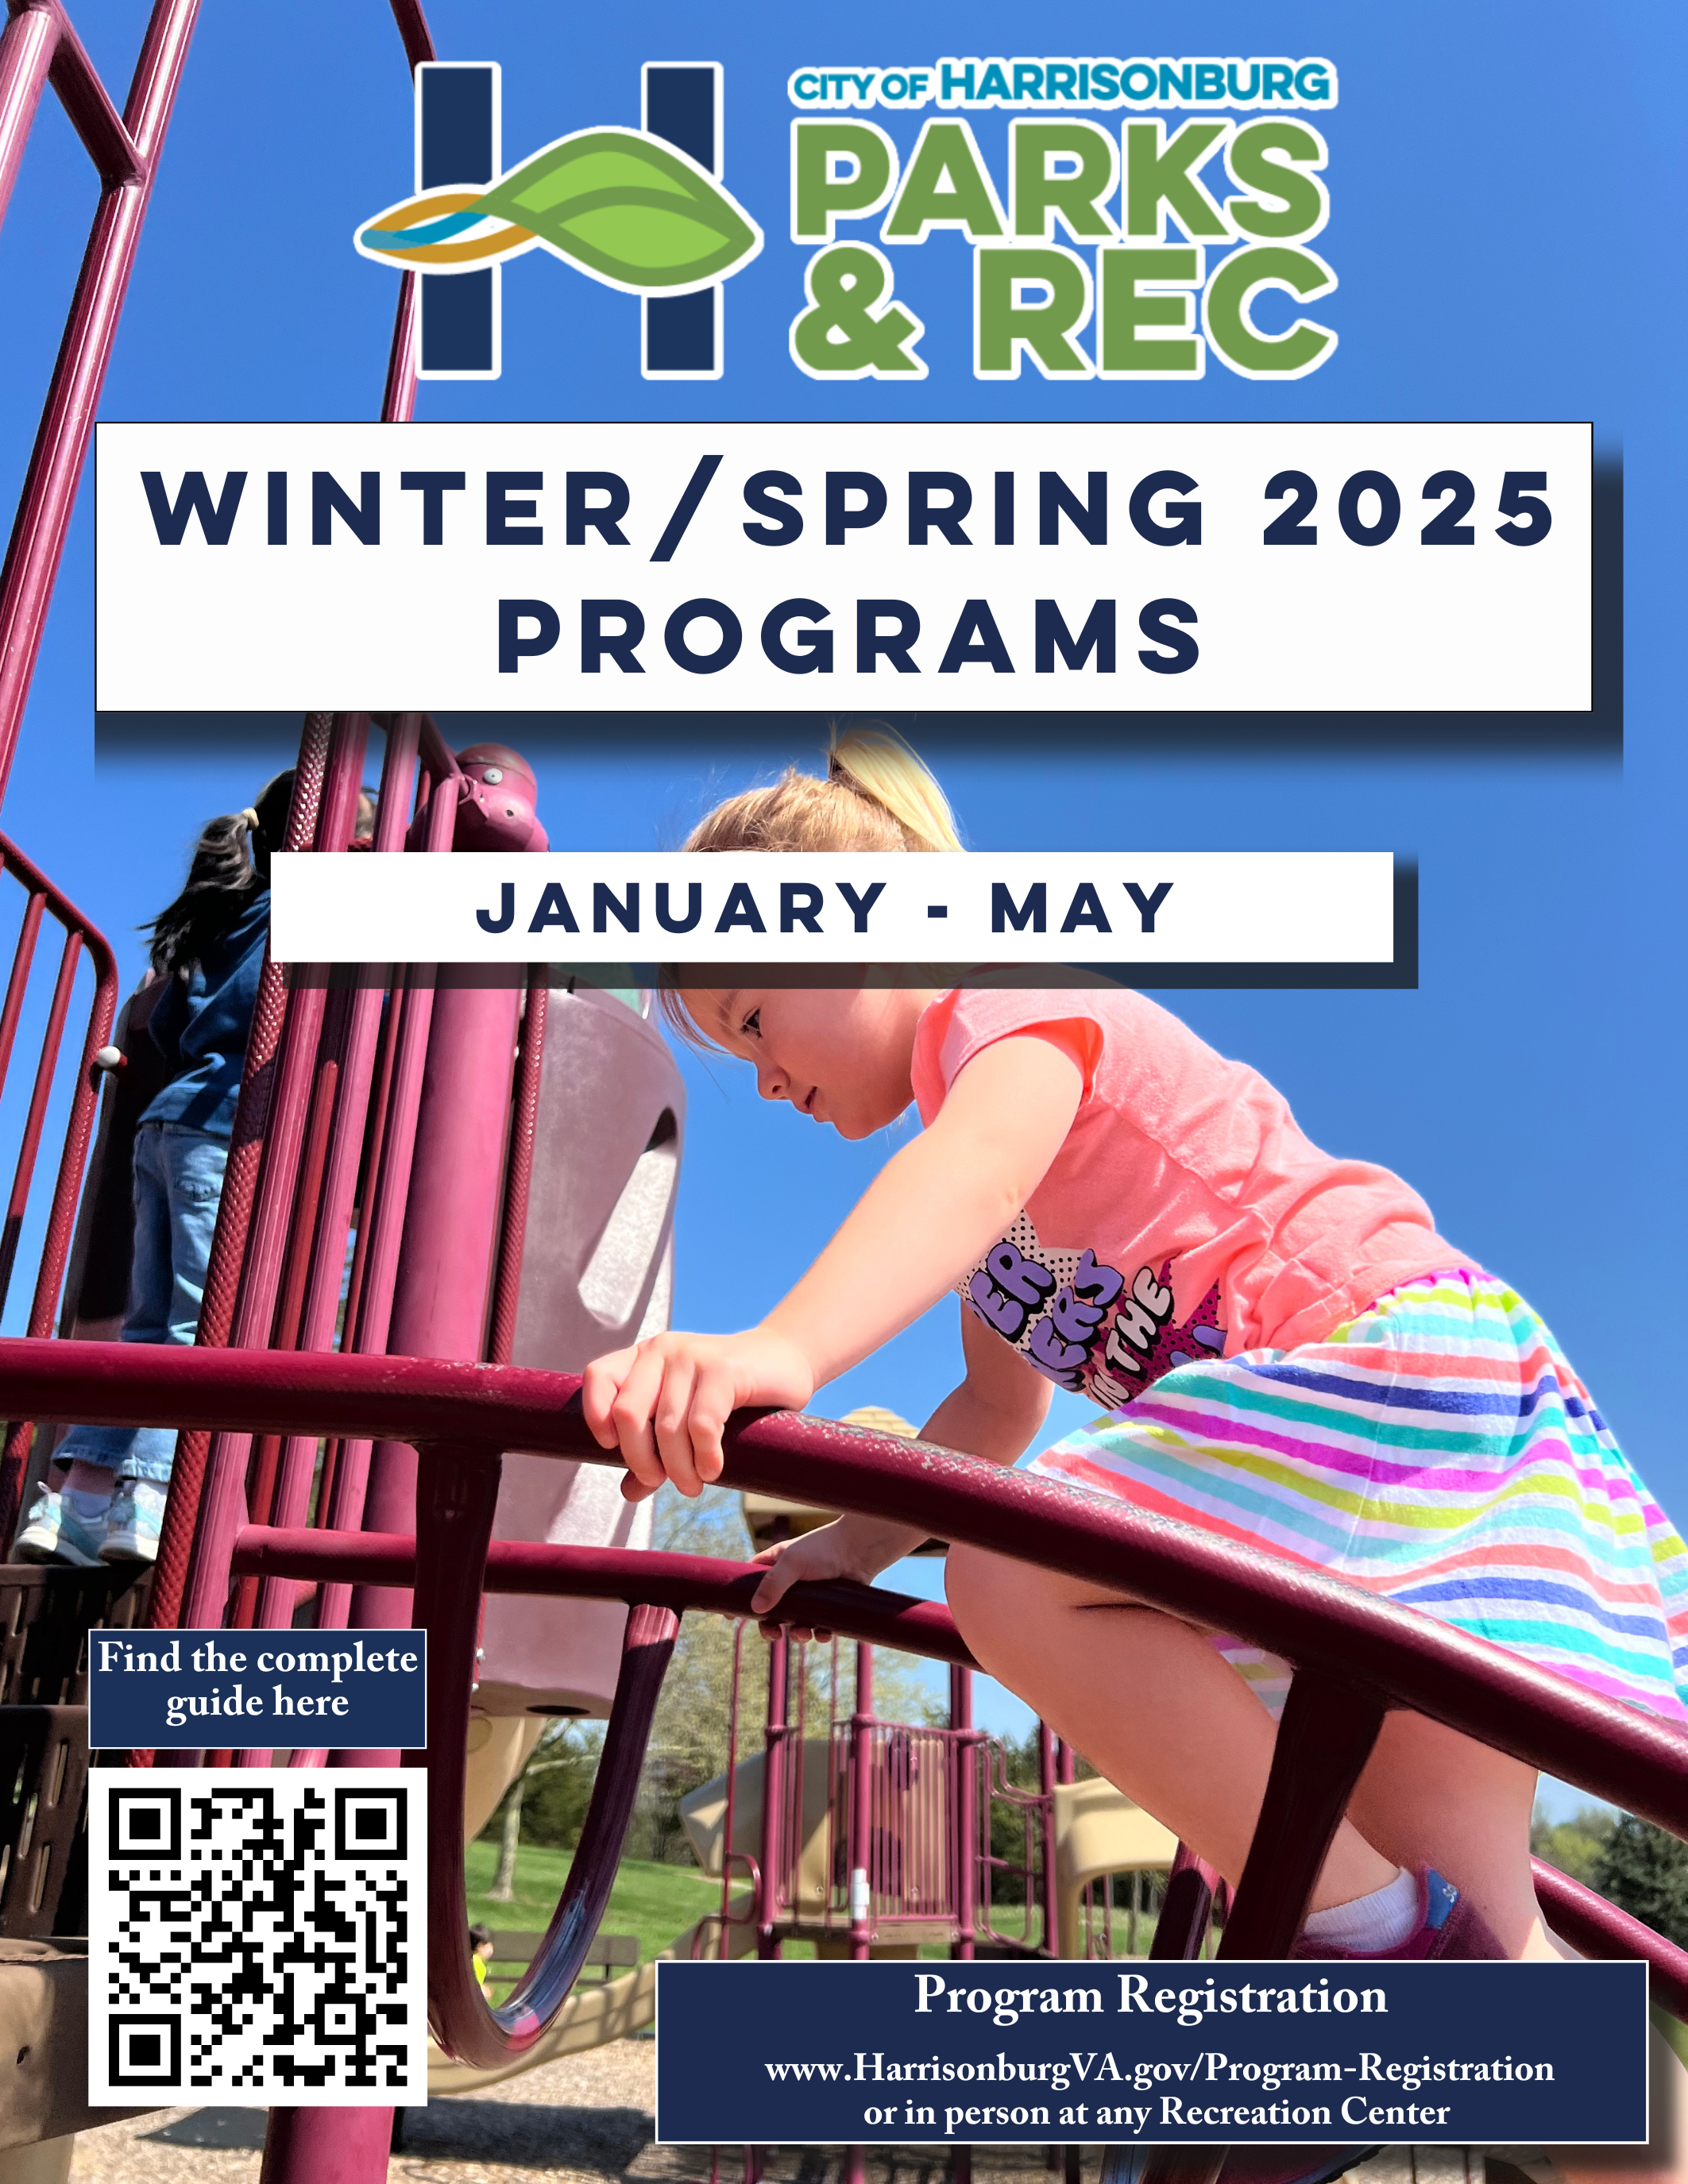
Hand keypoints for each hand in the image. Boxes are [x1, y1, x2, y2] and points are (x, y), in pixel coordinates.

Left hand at [582, 1328, 815, 1500]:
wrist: (784, 1361)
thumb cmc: (730, 1394)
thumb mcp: (685, 1417)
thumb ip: (654, 1449)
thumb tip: (628, 1492)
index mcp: (644, 1356)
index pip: (599, 1376)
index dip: (596, 1416)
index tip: (612, 1448)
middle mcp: (662, 1349)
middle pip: (628, 1414)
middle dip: (641, 1459)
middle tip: (662, 1482)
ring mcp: (692, 1356)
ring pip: (667, 1427)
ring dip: (679, 1469)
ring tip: (693, 1485)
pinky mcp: (724, 1370)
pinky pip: (702, 1425)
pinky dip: (705, 1457)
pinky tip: (712, 1469)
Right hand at [748, 1514, 928, 1636]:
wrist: (861, 1550)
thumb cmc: (824, 1548)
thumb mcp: (792, 1563)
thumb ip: (773, 1585)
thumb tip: (755, 1610)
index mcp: (776, 1565)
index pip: (751, 1582)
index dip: (740, 1599)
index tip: (730, 1617)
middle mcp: (792, 1581)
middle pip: (772, 1611)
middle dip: (771, 1627)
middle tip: (773, 1634)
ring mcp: (811, 1595)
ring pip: (796, 1623)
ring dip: (798, 1634)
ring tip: (805, 1633)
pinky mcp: (830, 1606)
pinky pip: (820, 1627)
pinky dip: (820, 1634)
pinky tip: (823, 1634)